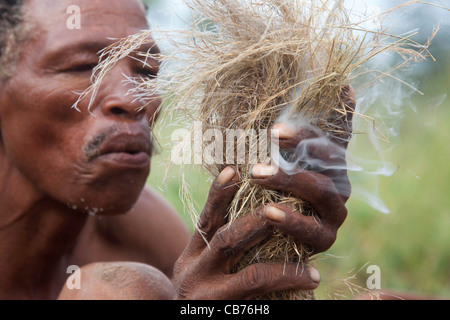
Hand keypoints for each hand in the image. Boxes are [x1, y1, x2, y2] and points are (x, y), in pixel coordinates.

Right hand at [172, 167, 320, 299]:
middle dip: (256, 218)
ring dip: (279, 257)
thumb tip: (254, 213)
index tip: (235, 169)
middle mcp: (192, 270)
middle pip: (224, 236)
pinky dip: (286, 282)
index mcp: (190, 254)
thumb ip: (217, 246)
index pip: (206, 218)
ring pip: (247, 270)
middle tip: (283, 204)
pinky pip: (258, 292)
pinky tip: (310, 278)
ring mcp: (206, 294)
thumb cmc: (202, 297)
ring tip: (307, 249)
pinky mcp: (221, 310)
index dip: (220, 193)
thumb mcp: (200, 269)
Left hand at [251, 85, 354, 253]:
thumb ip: (300, 132)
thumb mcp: (284, 158)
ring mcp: (335, 212)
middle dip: (300, 143)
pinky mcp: (325, 239)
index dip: (319, 120)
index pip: (329, 134)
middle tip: (269, 133)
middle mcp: (339, 184)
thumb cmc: (277, 191)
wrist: (268, 238)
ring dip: (289, 179)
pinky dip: (290, 219)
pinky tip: (268, 212)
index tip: (308, 105)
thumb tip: (343, 87)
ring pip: (321, 190)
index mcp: (330, 163)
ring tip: (256, 173)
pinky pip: (311, 230)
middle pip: (329, 157)